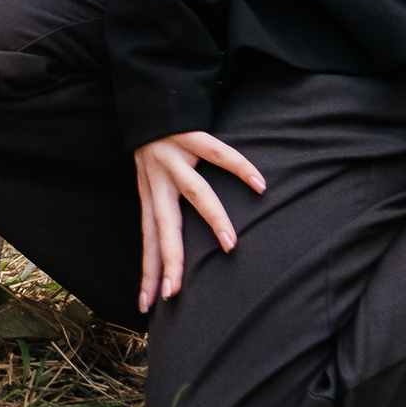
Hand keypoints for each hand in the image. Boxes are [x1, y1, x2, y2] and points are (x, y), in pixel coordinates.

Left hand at [133, 130, 266, 311]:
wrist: (152, 101)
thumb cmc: (159, 151)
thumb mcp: (154, 184)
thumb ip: (165, 214)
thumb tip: (174, 254)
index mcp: (150, 196)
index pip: (147, 242)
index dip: (147, 271)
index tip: (146, 305)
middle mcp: (157, 181)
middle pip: (162, 226)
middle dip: (168, 260)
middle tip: (174, 292)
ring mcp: (174, 158)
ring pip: (194, 193)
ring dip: (212, 219)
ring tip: (230, 245)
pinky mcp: (191, 136)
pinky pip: (219, 153)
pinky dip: (240, 168)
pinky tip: (259, 184)